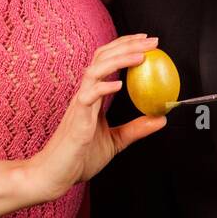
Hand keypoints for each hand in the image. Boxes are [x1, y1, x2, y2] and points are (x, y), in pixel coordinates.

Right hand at [27, 34, 166, 200]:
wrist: (54, 176)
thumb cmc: (80, 158)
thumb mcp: (115, 141)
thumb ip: (136, 128)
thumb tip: (161, 119)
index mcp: (93, 95)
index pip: (108, 60)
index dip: (126, 47)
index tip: (148, 42)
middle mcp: (85, 94)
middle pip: (103, 57)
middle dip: (127, 44)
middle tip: (151, 41)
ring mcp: (79, 104)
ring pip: (94, 70)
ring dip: (118, 60)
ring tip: (140, 56)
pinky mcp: (76, 119)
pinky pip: (88, 96)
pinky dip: (103, 87)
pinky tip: (119, 85)